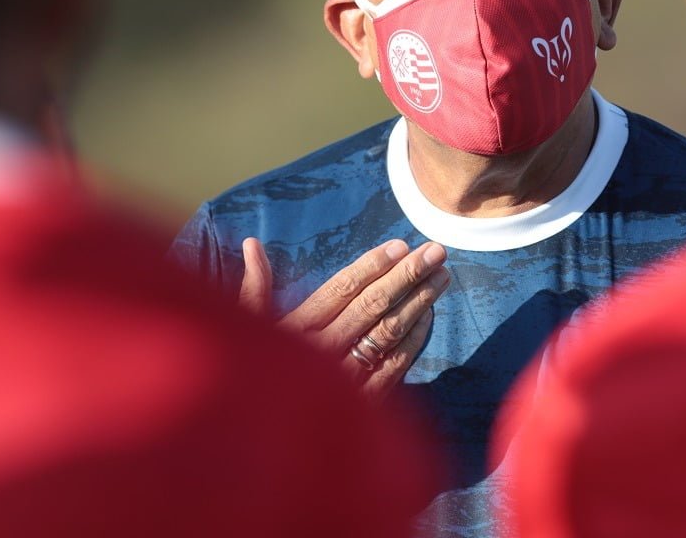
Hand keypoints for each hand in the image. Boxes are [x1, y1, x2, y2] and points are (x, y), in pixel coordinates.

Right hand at [240, 237, 450, 397]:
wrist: (260, 442)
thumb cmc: (249, 376)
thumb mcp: (245, 330)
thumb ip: (254, 287)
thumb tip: (250, 243)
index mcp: (294, 329)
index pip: (341, 289)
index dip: (372, 265)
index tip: (400, 245)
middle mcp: (321, 350)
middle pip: (372, 305)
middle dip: (407, 275)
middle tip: (436, 252)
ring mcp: (344, 378)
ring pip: (388, 332)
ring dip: (419, 302)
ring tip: (441, 276)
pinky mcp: (361, 402)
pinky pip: (395, 365)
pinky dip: (414, 339)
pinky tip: (428, 316)